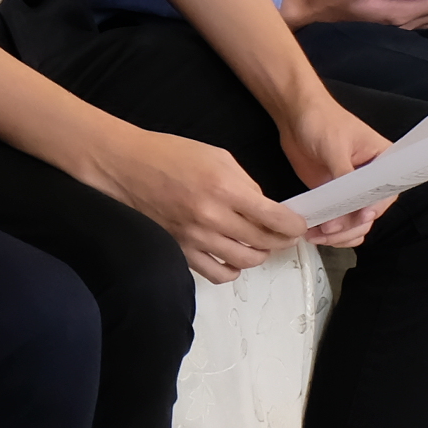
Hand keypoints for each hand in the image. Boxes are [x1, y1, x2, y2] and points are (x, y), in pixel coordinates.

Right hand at [92, 126, 309, 283]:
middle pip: (263, 241)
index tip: (300, 225)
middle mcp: (213, 217)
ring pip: (245, 260)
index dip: (294, 225)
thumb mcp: (218, 156)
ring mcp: (196, 238)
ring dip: (260, 254)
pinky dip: (232, 269)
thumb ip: (245, 184)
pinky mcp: (182, 251)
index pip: (274, 217)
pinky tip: (235, 258)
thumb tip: (264, 208)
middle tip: (286, 235)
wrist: (128, 167)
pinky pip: (217, 273)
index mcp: (225, 188)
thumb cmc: (171, 155)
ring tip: (261, 245)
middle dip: (282, 240)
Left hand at [274, 97, 396, 251]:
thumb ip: (344, 175)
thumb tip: (350, 202)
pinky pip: (338, 221)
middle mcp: (370, 178)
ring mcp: (351, 189)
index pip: (387, 192)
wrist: (295, 116)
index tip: (361, 216)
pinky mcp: (334, 196)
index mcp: (382, 160)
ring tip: (319, 233)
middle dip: (351, 225)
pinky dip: (330, 231)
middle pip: (371, 214)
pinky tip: (316, 232)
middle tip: (331, 227)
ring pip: (355, 224)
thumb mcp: (335, 146)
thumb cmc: (321, 119)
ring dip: (339, 234)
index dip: (375, 208)